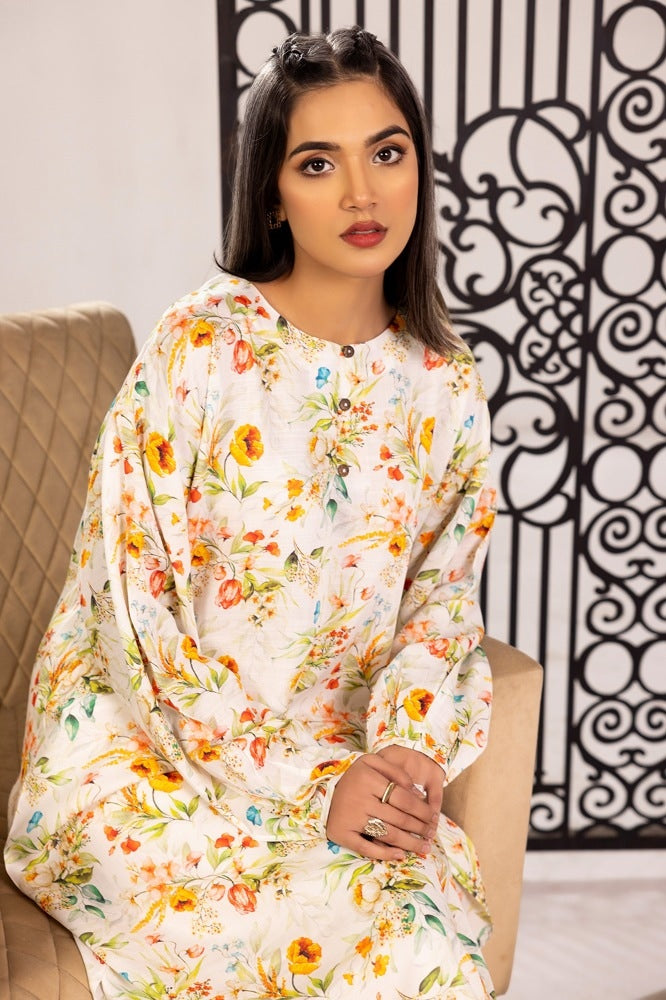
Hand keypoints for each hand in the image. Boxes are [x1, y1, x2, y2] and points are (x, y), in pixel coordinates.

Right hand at [325, 746, 442, 860]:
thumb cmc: (355, 778)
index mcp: (368, 778)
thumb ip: (396, 771)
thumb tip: (418, 793)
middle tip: (431, 834)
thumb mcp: (372, 763)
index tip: (434, 817)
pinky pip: (367, 848)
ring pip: (387, 835)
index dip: (422, 810)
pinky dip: (385, 854)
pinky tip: (400, 855)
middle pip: (399, 818)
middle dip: (420, 828)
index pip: (404, 798)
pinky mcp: (342, 834)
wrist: (323, 792)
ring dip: (409, 844)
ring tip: (424, 849)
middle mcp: (359, 798)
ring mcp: (350, 818)